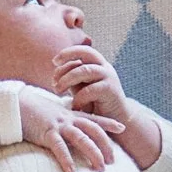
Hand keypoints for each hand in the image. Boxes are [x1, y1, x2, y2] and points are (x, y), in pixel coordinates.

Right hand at [13, 84, 117, 171]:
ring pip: (81, 139)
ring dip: (93, 154)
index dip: (108, 123)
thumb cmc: (34, 112)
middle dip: (105, 145)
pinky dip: (66, 159)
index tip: (122, 127)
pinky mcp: (47, 132)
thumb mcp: (53, 114)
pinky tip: (71, 171)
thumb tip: (71, 130)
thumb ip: (64, 121)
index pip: (94, 118)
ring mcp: (59, 125)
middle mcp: (68, 119)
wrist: (16, 104)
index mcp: (70, 115)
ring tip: (100, 168)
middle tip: (113, 161)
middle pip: (93, 130)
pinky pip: (59, 147)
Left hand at [50, 44, 163, 170]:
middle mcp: (104, 67)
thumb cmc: (95, 104)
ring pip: (85, 70)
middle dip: (67, 55)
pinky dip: (79, 98)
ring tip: (57, 90)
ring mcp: (109, 77)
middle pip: (86, 52)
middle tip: (55, 65)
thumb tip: (56, 71)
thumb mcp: (82, 87)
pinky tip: (74, 106)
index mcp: (98, 64)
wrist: (117, 120)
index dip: (66, 54)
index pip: (81, 51)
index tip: (54, 62)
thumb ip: (72, 78)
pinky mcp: (111, 90)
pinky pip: (90, 90)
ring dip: (67, 79)